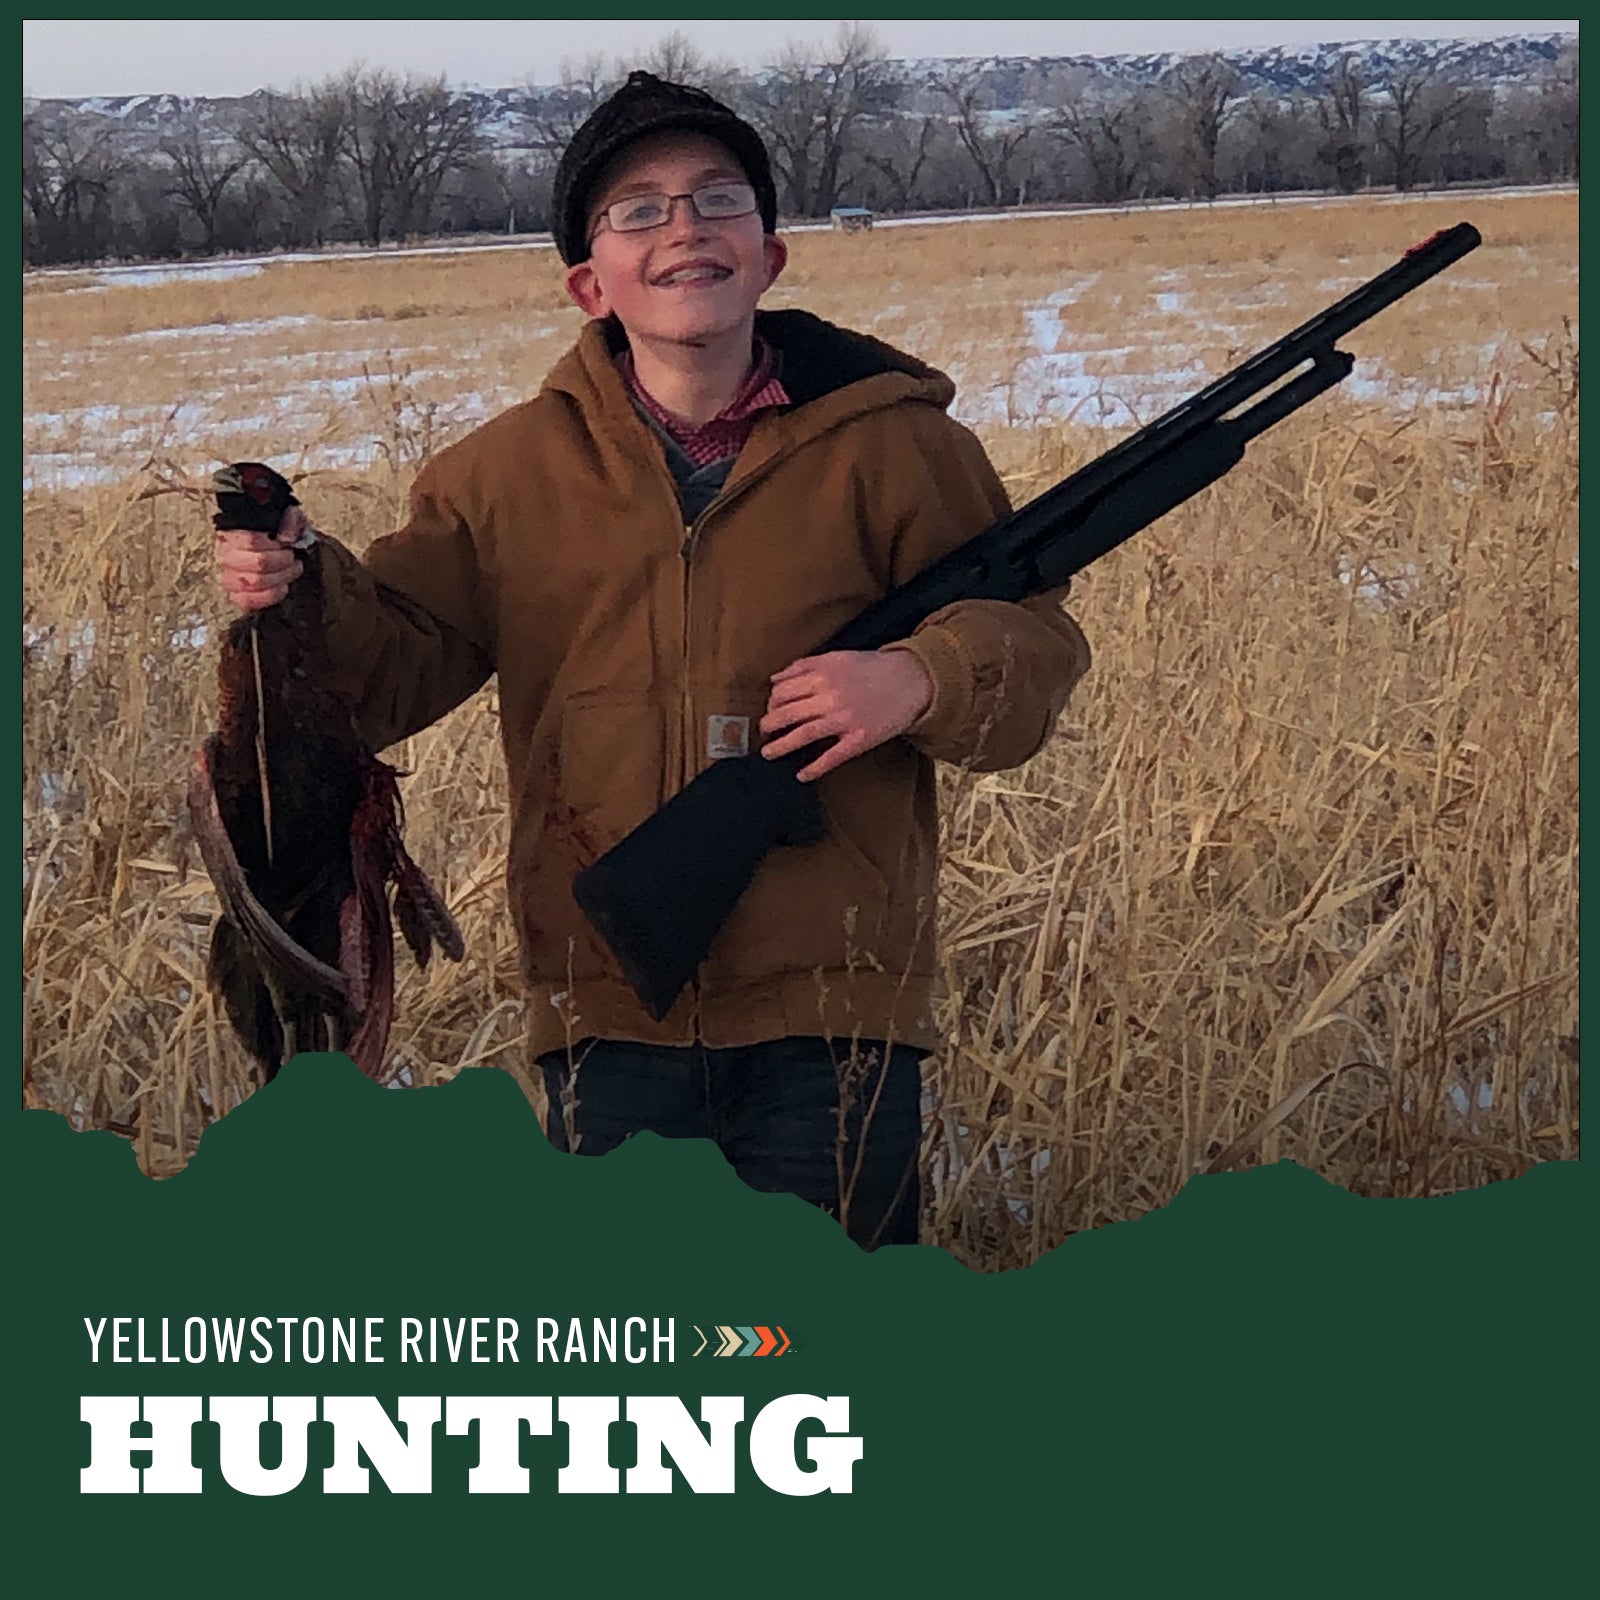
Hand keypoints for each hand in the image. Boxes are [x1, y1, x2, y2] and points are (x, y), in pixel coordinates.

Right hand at [216, 505, 309, 611]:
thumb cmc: (278, 531)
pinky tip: (281, 588)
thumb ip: (289, 520)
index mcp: (234, 531)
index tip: (288, 547)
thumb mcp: (288, 516)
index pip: (252, 540)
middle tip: (295, 563)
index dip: (275, 547)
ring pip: (252, 583)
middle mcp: (226, 553)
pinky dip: (268, 597)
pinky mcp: (235, 593)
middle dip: (283, 565)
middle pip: (256, 564)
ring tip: (290, 574)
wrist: (273, 546)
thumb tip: (287, 537)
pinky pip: (245, 600)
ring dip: (279, 580)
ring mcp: (228, 574)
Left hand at [760, 649, 933, 781]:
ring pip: (803, 734)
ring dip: (781, 747)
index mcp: (822, 674)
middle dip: (769, 725)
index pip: (783, 691)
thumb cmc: (873, 668)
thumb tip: (775, 679)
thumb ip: (805, 665)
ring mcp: (844, 719)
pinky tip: (802, 775)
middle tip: (763, 733)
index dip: (771, 703)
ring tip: (769, 753)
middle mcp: (830, 696)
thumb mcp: (837, 657)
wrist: (911, 681)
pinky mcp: (859, 738)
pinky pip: (832, 757)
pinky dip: (814, 768)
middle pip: (787, 713)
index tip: (770, 710)